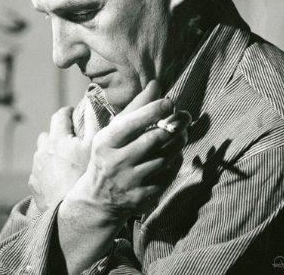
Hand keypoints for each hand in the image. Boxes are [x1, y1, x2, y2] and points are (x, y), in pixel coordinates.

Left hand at [28, 106, 94, 211]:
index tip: (73, 111)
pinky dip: (46, 170)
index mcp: (57, 138)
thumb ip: (94, 122)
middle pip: (47, 134)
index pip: (59, 115)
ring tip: (65, 160)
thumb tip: (92, 103)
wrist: (70, 212)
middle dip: (57, 133)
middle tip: (70, 138)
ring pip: (41, 153)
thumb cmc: (85, 177)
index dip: (68, 111)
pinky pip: (38, 171)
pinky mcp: (33, 185)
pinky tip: (58, 178)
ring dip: (51, 152)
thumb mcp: (95, 147)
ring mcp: (36, 169)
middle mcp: (42, 151)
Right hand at [66, 80, 190, 221]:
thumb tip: (156, 84)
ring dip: (178, 142)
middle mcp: (117, 162)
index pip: (132, 123)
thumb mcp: (113, 131)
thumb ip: (135, 108)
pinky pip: (168, 174)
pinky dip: (175, 161)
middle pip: (153, 139)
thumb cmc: (108, 155)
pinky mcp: (143, 196)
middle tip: (185, 116)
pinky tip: (175, 153)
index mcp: (106, 142)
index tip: (169, 101)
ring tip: (183, 132)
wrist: (98, 199)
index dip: (153, 110)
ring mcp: (131, 181)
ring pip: (164, 157)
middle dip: (174, 125)